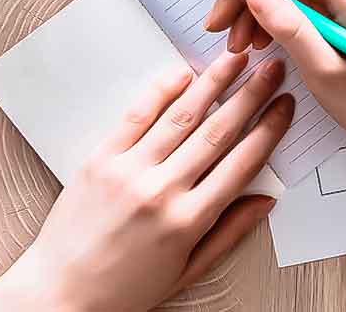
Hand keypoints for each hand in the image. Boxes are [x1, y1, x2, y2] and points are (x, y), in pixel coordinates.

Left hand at [0, 52, 293, 311]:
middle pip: (217, 132)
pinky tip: (182, 73)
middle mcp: (162, 191)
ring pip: (181, 116)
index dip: (269, 130)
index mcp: (189, 222)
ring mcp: (129, 172)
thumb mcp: (186, 271)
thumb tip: (266, 200)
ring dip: (213, 83)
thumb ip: (228, 233)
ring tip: (235, 58)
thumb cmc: (123, 289)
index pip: (241, 164)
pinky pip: (136, 117)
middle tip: (272, 68)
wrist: (60, 293)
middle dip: (250, 95)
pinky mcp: (100, 160)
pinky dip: (161, 91)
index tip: (285, 106)